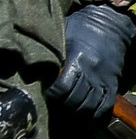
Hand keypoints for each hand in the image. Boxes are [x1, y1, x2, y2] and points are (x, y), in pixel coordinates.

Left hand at [52, 3, 135, 119]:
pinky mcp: (112, 84)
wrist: (109, 24)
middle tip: (52, 104)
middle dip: (62, 106)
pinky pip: (105, 106)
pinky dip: (94, 114)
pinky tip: (84, 114)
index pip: (63, 87)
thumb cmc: (78, 28)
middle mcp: (92, 72)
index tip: (45, 93)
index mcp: (77, 59)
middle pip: (75, 100)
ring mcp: (104, 80)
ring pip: (90, 106)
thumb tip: (26, 62)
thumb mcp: (60, 34)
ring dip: (76, 112)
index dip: (52, 94)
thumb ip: (47, 50)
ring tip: (66, 111)